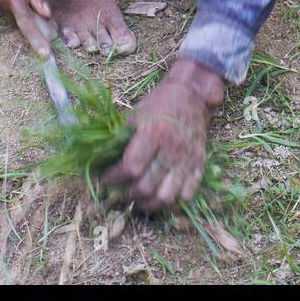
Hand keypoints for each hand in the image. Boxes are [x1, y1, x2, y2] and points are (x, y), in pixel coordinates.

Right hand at [0, 0, 55, 56]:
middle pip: (19, 20)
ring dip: (20, 8)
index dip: (36, 40)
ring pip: (11, 13)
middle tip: (44, 15)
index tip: (44, 54)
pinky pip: (2, 6)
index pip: (27, 24)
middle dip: (31, 19)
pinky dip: (10, 2)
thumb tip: (47, 15)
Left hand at [104, 59, 225, 212]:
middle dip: (127, 195)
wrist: (193, 96)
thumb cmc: (160, 103)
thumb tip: (100, 158)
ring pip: (167, 197)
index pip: (130, 167)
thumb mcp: (136, 113)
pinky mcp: (199, 165)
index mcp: (153, 133)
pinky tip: (161, 196)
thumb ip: (121, 137)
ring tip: (139, 200)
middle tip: (119, 192)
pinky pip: (187, 194)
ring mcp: (187, 160)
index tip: (104, 179)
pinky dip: (173, 202)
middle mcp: (171, 149)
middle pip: (146, 187)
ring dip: (149, 204)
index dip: (113, 178)